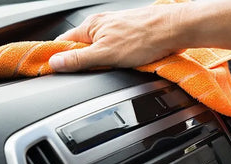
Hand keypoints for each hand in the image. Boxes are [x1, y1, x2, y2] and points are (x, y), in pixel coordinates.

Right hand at [48, 4, 187, 71]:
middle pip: (82, 47)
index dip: (58, 57)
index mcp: (91, 26)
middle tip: (95, 72)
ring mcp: (116, 29)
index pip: (63, 42)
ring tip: (115, 67)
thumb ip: (78, 59)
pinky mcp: (130, 35)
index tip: (56, 70)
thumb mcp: (106, 54)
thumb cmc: (145, 37)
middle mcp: (102, 25)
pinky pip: (116, 50)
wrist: (174, 30)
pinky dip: (118, 59)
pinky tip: (126, 63)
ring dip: (103, 62)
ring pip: (100, 50)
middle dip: (85, 63)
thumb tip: (55, 62)